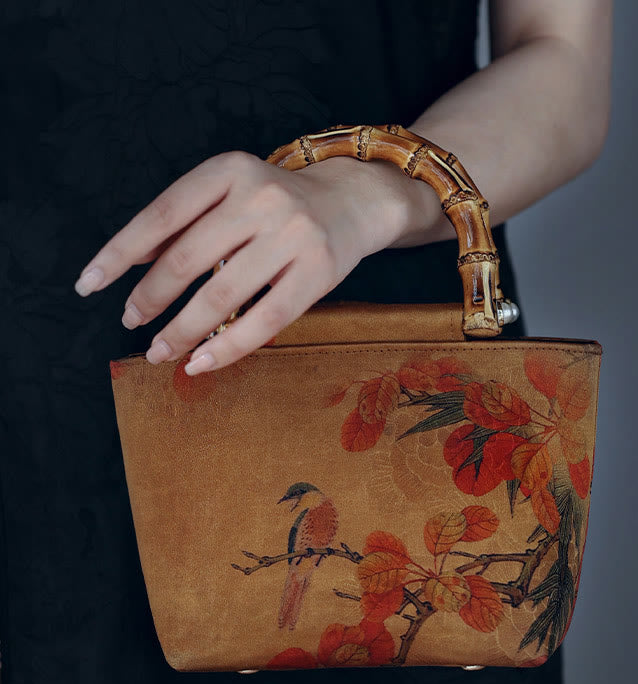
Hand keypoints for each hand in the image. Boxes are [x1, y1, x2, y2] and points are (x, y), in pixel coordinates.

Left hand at [73, 150, 416, 373]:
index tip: (88, 286)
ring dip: (182, 330)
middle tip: (132, 323)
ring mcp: (293, 236)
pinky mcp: (318, 273)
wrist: (352, 202)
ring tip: (160, 350)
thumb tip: (129, 262)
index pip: (162, 215)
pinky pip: (265, 319)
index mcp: (229, 170)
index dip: (119, 254)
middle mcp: (261, 198)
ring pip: (223, 294)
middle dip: (150, 298)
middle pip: (188, 258)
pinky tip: (202, 362)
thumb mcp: (230, 192)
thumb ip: (184, 219)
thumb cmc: (278, 203)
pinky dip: (228, 346)